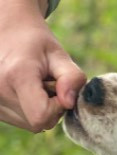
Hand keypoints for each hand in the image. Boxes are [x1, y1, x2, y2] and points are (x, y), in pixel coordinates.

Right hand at [0, 0, 84, 131]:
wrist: (6, 30)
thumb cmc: (36, 43)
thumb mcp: (59, 55)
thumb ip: (72, 78)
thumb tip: (69, 103)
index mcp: (16, 76)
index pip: (41, 116)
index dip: (57, 108)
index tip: (58, 89)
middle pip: (37, 123)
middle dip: (50, 108)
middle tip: (46, 83)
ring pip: (28, 124)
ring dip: (39, 109)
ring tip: (34, 85)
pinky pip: (19, 120)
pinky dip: (27, 109)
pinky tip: (24, 90)